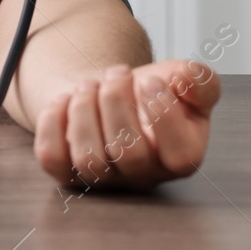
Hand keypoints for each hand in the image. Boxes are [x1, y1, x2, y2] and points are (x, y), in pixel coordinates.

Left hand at [33, 59, 219, 190]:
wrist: (109, 91)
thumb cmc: (149, 89)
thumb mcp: (183, 79)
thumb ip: (199, 80)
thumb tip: (186, 80)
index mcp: (181, 156)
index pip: (180, 155)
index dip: (163, 112)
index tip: (148, 79)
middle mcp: (143, 176)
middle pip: (129, 153)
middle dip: (117, 100)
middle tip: (116, 74)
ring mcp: (103, 178)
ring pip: (89, 159)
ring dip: (84, 108)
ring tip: (90, 85)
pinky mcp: (67, 172)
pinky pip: (52, 158)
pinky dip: (53, 121)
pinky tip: (66, 100)